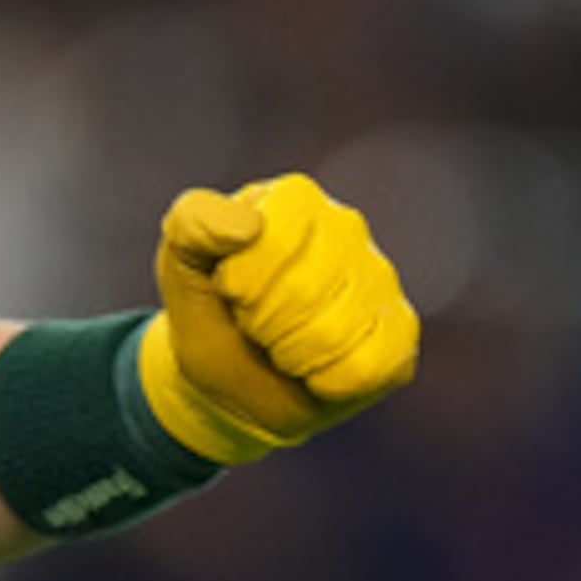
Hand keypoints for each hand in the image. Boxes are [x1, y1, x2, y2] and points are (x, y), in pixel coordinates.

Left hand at [136, 174, 418, 464]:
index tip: (228, 290)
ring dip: (291, 355)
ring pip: (337, 331)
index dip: (241, 282)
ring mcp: (380, 278)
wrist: (230, 377)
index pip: (274, 240)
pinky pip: (371, 366)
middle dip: (262, 324)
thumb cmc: (208, 308)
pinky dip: (330, 382)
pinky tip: (317, 372)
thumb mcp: (180, 261)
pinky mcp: (400, 332)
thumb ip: (194, 225)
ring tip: (281, 345)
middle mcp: (346, 228)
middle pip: (305, 290)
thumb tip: (247, 226)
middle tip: (253, 324)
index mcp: (293, 198)